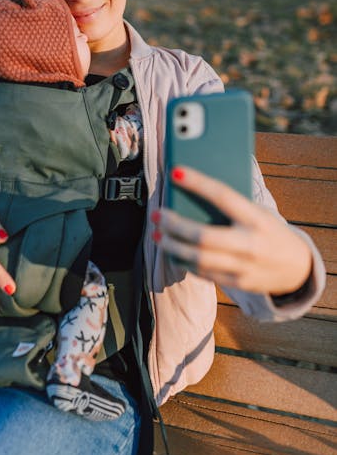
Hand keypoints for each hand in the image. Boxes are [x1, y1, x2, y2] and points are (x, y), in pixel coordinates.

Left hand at [151, 166, 311, 295]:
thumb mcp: (258, 212)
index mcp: (257, 218)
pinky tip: (172, 250)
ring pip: (199, 259)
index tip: (175, 172)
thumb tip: (191, 191)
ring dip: (173, 246)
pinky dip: (184, 261)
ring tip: (157, 235)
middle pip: (204, 236)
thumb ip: (232, 205)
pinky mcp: (238, 283)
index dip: (198, 183)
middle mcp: (251, 244)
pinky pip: (203, 273)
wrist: (297, 267)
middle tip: (158, 214)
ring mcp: (244, 267)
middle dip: (175, 225)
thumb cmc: (268, 229)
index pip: (223, 196)